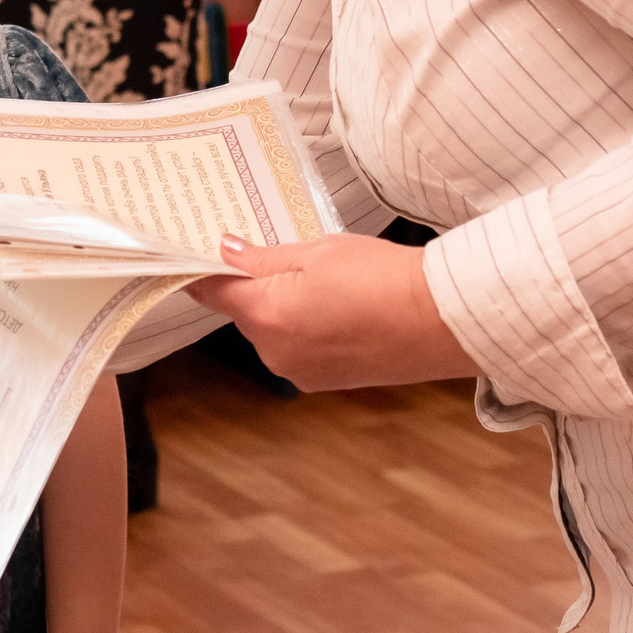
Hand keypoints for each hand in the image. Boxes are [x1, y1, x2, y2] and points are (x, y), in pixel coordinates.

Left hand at [189, 233, 478, 391]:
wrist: (443, 320)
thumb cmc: (384, 278)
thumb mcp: (319, 252)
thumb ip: (264, 256)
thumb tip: (224, 251)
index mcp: (265, 315)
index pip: (210, 291)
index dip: (198, 269)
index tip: (190, 254)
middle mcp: (274, 352)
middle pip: (245, 312)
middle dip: (257, 286)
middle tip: (290, 257)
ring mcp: (299, 372)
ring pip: (273, 331)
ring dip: (285, 308)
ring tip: (329, 284)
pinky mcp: (325, 382)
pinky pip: (299, 349)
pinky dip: (308, 329)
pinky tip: (342, 310)